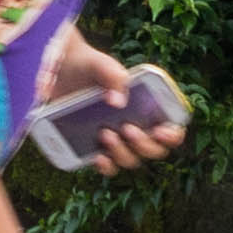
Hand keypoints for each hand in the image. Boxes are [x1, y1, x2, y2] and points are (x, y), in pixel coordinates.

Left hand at [41, 33, 185, 174]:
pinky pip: (108, 167)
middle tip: (127, 128)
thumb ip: (113, 75)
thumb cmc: (90, 66)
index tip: (161, 130)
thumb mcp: (101, 65)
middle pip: (153, 150)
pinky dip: (106, 166)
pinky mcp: (97, 148)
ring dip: (122, 152)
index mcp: (148, 108)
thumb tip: (118, 102)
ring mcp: (118, 141)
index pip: (171, 129)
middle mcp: (137, 127)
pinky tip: (98, 156)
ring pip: (131, 159)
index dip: (172, 135)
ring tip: (105, 133)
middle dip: (144, 144)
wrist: (60, 71)